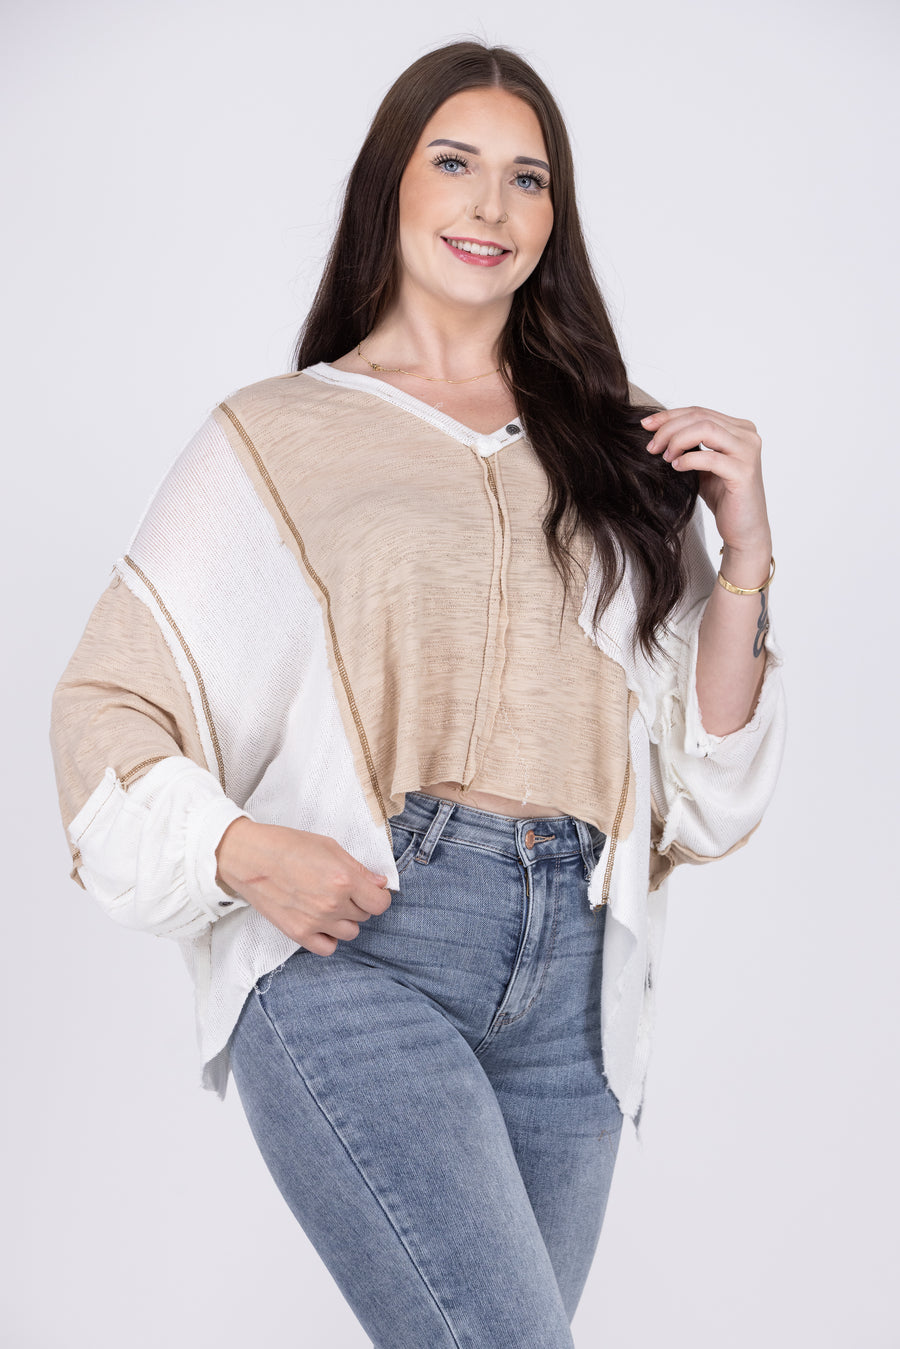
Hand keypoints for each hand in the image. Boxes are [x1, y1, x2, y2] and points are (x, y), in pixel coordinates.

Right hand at [215, 818, 391, 955]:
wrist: (249, 858)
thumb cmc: (287, 845)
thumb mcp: (329, 846)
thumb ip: (358, 868)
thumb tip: (379, 883)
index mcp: (344, 879)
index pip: (380, 903)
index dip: (378, 895)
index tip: (371, 890)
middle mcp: (332, 904)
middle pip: (365, 916)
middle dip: (358, 903)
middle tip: (342, 889)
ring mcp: (315, 921)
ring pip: (350, 933)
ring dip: (345, 920)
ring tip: (329, 904)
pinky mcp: (298, 933)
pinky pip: (328, 948)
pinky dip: (329, 938)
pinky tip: (321, 923)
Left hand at [641, 406, 771, 557]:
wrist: (744, 530)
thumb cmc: (723, 497)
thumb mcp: (703, 465)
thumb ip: (690, 445)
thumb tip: (658, 431)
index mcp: (739, 428)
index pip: (699, 411)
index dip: (670, 415)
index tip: (646, 425)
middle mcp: (748, 435)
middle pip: (700, 417)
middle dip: (669, 428)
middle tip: (651, 446)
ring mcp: (748, 452)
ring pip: (705, 429)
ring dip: (677, 440)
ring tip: (664, 457)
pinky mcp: (744, 472)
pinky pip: (710, 458)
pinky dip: (689, 460)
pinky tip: (676, 467)